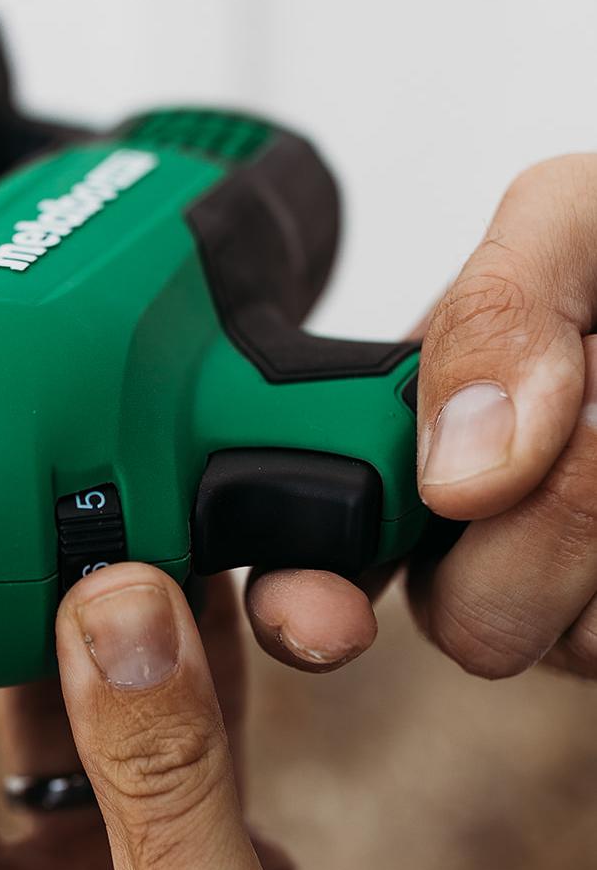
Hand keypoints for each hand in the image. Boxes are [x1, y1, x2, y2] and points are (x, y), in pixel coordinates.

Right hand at [248, 155, 596, 678]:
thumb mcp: (567, 225)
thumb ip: (491, 316)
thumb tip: (460, 474)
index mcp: (415, 452)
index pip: (309, 563)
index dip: (300, 597)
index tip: (323, 613)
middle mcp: (481, 544)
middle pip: (465, 622)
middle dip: (549, 521)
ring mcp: (571, 607)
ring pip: (572, 644)